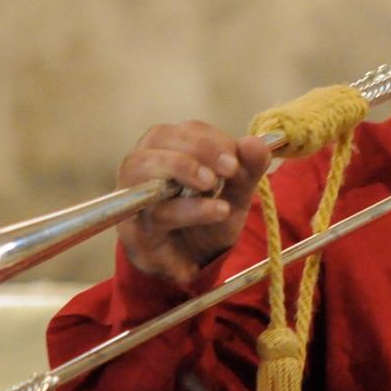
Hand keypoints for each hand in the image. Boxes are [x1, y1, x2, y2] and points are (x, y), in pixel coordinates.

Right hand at [114, 121, 272, 287]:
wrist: (193, 261)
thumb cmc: (208, 214)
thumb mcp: (236, 191)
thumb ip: (249, 167)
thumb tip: (256, 143)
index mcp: (169, 148)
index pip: (186, 129)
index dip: (213, 139)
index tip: (237, 155)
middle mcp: (143, 165)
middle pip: (158, 138)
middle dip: (199, 149)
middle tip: (230, 168)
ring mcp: (134, 197)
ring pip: (145, 169)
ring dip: (183, 169)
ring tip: (212, 184)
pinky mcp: (135, 230)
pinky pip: (155, 213)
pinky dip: (188, 210)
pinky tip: (217, 212)